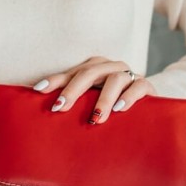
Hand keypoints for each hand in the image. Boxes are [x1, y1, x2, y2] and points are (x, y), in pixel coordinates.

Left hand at [30, 55, 157, 123]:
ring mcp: (129, 74)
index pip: (71, 73)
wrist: (147, 106)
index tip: (38, 90)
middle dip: (73, 90)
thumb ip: (74, 104)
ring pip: (115, 79)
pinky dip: (128, 97)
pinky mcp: (146, 85)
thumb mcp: (91, 103)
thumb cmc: (111, 105)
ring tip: (95, 118)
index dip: (54, 80)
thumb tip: (48, 113)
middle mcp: (109, 67)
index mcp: (93, 68)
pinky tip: (119, 110)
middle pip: (89, 73)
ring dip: (103, 99)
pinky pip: (138, 86)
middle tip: (60, 107)